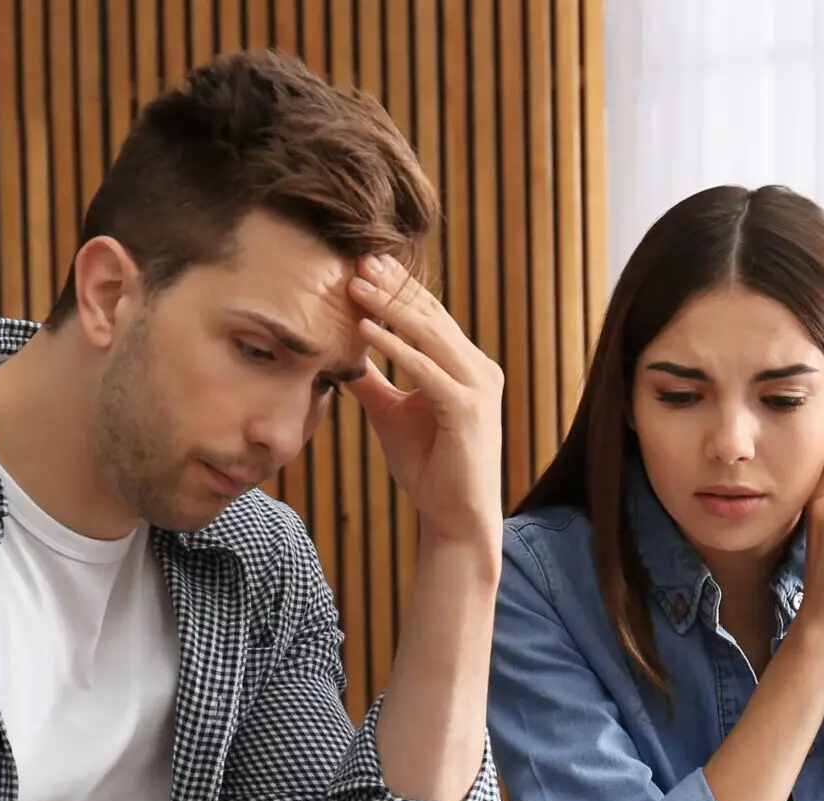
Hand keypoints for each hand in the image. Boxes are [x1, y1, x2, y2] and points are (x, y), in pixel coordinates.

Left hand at [346, 254, 504, 551]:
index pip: (429, 317)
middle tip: (358, 259)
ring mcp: (477, 387)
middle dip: (392, 287)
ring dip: (388, 307)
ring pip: (428, 334)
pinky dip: (394, 348)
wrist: (456, 518)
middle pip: (430, 316)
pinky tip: (364, 330)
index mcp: (466, 367)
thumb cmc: (429, 469)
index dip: (397, 290)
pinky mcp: (467, 409)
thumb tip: (344, 358)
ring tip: (354, 284)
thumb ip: (374, 384)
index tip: (364, 265)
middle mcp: (478, 369)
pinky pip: (425, 369)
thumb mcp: (392, 416)